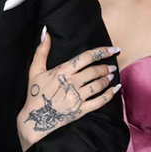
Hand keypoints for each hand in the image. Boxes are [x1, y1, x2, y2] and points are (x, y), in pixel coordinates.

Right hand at [17, 31, 119, 149]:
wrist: (36, 119)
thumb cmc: (35, 93)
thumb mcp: (35, 70)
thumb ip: (41, 51)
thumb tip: (45, 32)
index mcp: (62, 71)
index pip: (86, 58)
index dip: (102, 52)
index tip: (113, 49)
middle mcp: (72, 83)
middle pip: (95, 71)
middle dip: (106, 67)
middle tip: (112, 65)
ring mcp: (77, 97)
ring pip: (99, 85)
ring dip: (108, 79)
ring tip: (112, 75)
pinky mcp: (81, 110)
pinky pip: (100, 101)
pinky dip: (110, 95)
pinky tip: (115, 89)